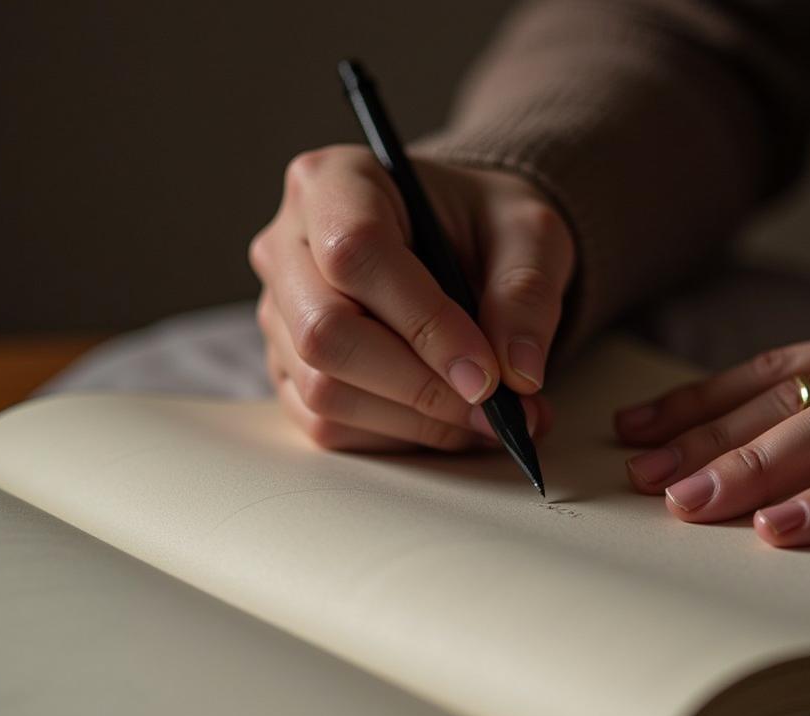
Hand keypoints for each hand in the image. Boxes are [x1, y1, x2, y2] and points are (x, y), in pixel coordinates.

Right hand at [249, 145, 573, 451]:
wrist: (461, 247)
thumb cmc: (485, 227)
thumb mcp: (530, 235)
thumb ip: (527, 295)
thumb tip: (518, 373)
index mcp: (334, 183)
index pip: (356, 254)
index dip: (424, 323)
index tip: (487, 373)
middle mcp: (287, 246)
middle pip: (326, 333)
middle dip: (419, 387)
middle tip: (493, 409)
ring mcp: (280, 314)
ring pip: (324, 390)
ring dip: (414, 421)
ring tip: (487, 420)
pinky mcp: (288, 370)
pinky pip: (327, 425)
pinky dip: (396, 438)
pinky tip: (448, 424)